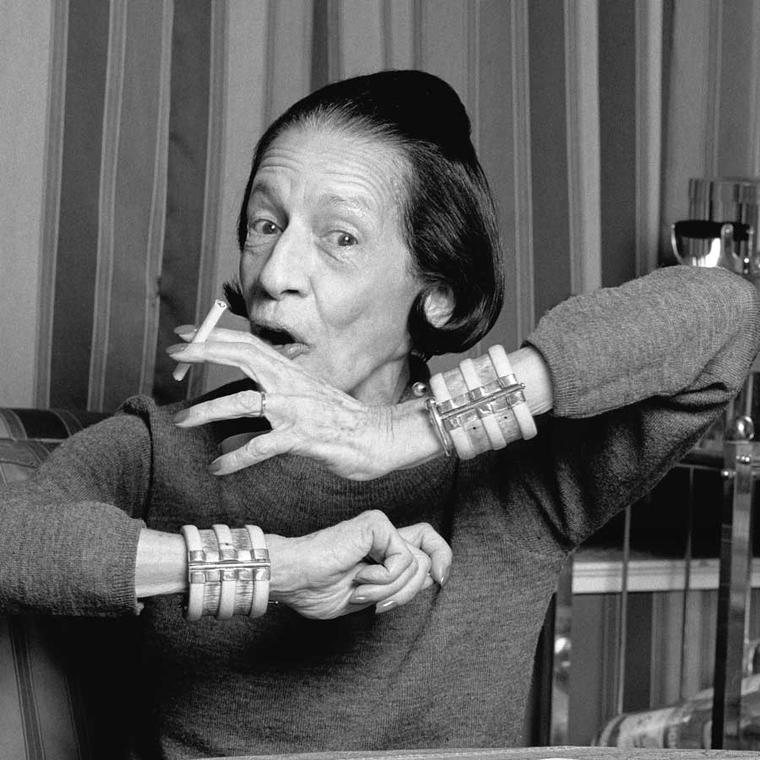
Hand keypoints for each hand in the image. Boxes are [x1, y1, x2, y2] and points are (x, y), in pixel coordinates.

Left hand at [168, 327, 438, 478]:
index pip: (248, 344)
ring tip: (183, 420)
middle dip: (206, 351)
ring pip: (246, 402)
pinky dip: (238, 457)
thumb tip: (235, 421)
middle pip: (244, 356)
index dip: (215, 337)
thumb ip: (270, 405)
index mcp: (291, 372)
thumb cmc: (340, 422)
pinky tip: (219, 467)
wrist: (379, 437)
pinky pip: (263, 446)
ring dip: (210, 409)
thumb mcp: (303, 404)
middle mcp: (291, 384)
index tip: (186, 334)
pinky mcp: (303, 436)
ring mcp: (297, 409)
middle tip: (175, 353)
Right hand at [266, 510, 450, 618]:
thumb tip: (434, 577)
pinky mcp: (376, 524)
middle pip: (429, 557)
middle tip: (379, 605)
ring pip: (416, 564)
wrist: (292, 579)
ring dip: (389, 590)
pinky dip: (384, 579)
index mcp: (384, 550)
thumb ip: (400, 586)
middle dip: (409, 592)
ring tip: (359, 590)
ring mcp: (381, 527)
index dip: (442, 561)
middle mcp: (385, 534)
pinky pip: (402, 559)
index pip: (428, 546)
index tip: (440, 581)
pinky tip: (359, 577)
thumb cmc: (317, 589)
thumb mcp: (371, 597)